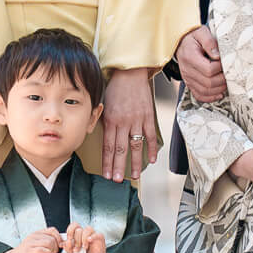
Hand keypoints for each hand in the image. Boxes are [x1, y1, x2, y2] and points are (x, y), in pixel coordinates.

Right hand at [6, 228, 63, 252]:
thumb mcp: (35, 243)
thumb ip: (45, 241)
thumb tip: (59, 242)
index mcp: (36, 233)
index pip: (52, 230)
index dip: (59, 237)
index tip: (59, 244)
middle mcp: (33, 236)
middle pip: (52, 238)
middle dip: (56, 246)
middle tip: (54, 252)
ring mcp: (31, 243)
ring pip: (49, 243)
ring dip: (52, 250)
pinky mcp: (29, 251)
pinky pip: (43, 250)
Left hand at [64, 223, 105, 252]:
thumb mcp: (72, 251)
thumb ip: (68, 246)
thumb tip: (65, 243)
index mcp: (78, 233)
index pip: (74, 225)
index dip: (70, 231)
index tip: (69, 239)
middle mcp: (85, 232)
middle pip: (79, 230)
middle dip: (76, 241)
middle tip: (76, 249)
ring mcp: (93, 234)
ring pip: (87, 229)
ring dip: (83, 239)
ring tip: (83, 248)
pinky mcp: (100, 238)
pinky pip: (96, 234)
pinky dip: (92, 237)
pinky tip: (89, 241)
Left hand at [103, 67, 157, 181]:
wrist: (130, 72)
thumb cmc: (114, 87)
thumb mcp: (103, 103)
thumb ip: (102, 120)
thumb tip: (101, 136)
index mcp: (110, 120)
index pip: (108, 146)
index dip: (107, 162)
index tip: (107, 175)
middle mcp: (123, 122)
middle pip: (120, 149)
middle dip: (118, 166)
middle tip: (118, 180)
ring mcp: (137, 120)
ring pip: (136, 145)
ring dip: (136, 162)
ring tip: (135, 176)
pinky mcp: (148, 116)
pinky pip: (150, 135)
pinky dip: (151, 148)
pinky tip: (151, 160)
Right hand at [177, 24, 224, 102]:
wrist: (181, 43)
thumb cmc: (194, 38)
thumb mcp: (202, 33)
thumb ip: (210, 42)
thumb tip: (218, 56)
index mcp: (190, 57)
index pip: (208, 69)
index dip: (220, 68)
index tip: (226, 62)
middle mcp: (187, 70)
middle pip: (208, 82)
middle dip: (223, 80)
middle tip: (230, 73)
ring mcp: (187, 79)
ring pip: (205, 91)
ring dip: (219, 89)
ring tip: (227, 82)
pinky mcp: (189, 83)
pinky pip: (199, 95)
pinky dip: (210, 97)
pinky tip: (219, 94)